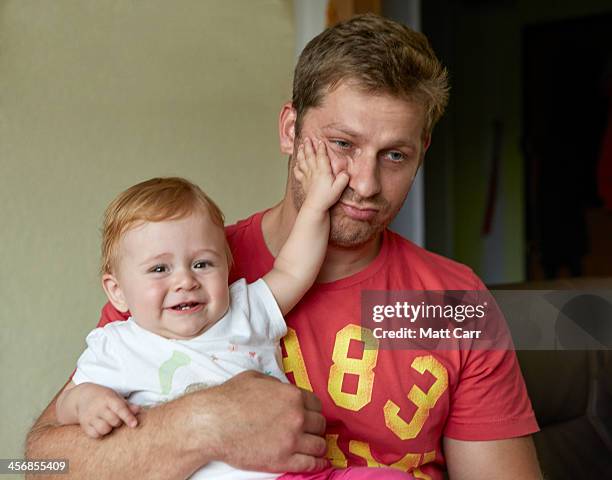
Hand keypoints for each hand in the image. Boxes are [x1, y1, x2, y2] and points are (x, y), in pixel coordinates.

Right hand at [75, 383, 140, 437]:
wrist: (82, 396)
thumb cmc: (104, 397)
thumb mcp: (115, 397)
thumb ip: (127, 405)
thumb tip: (139, 410)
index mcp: (108, 398)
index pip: (120, 408)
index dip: (128, 417)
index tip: (134, 424)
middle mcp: (98, 407)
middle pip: (114, 421)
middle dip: (118, 422)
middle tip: (115, 418)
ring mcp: (90, 416)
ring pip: (104, 429)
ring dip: (109, 428)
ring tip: (108, 422)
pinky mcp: (84, 424)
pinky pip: (94, 435)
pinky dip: (99, 433)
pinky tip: (100, 427)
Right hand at [194, 370, 327, 472]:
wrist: (213, 423)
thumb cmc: (229, 398)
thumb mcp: (255, 378)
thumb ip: (275, 383)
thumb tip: (281, 388)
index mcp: (292, 395)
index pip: (316, 404)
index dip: (313, 410)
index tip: (310, 415)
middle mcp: (297, 417)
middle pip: (320, 424)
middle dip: (316, 427)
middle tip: (310, 431)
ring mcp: (291, 440)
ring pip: (319, 445)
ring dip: (317, 445)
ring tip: (313, 446)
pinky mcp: (283, 460)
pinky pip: (310, 464)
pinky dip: (318, 463)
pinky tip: (319, 462)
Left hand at [294, 137, 348, 211]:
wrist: (315, 207)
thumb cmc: (327, 198)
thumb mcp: (339, 188)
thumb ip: (343, 179)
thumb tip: (346, 172)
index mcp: (323, 171)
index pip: (321, 156)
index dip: (321, 148)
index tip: (320, 141)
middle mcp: (313, 171)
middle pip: (309, 156)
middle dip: (308, 146)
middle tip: (306, 138)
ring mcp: (307, 176)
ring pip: (302, 161)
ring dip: (301, 153)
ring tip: (300, 146)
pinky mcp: (303, 182)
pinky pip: (298, 172)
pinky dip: (296, 167)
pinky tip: (296, 164)